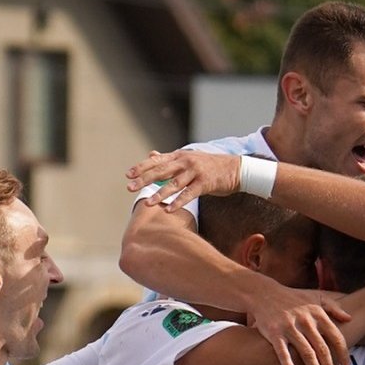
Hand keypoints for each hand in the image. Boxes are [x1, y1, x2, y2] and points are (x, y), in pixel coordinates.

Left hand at [125, 151, 241, 209]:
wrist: (235, 168)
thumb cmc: (210, 166)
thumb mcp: (189, 158)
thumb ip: (169, 159)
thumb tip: (151, 154)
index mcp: (180, 156)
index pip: (157, 161)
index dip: (142, 167)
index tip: (129, 174)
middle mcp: (186, 161)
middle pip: (161, 171)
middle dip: (144, 179)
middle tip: (130, 187)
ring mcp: (195, 172)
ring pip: (174, 183)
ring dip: (160, 194)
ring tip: (148, 202)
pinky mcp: (205, 183)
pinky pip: (189, 194)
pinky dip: (178, 202)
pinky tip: (169, 210)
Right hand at [248, 283, 350, 364]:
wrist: (264, 293)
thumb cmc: (292, 297)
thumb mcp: (315, 297)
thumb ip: (333, 307)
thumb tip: (349, 318)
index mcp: (317, 314)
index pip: (335, 337)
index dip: (343, 353)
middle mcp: (306, 320)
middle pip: (322, 348)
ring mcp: (289, 326)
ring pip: (306, 352)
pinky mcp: (274, 332)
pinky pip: (282, 352)